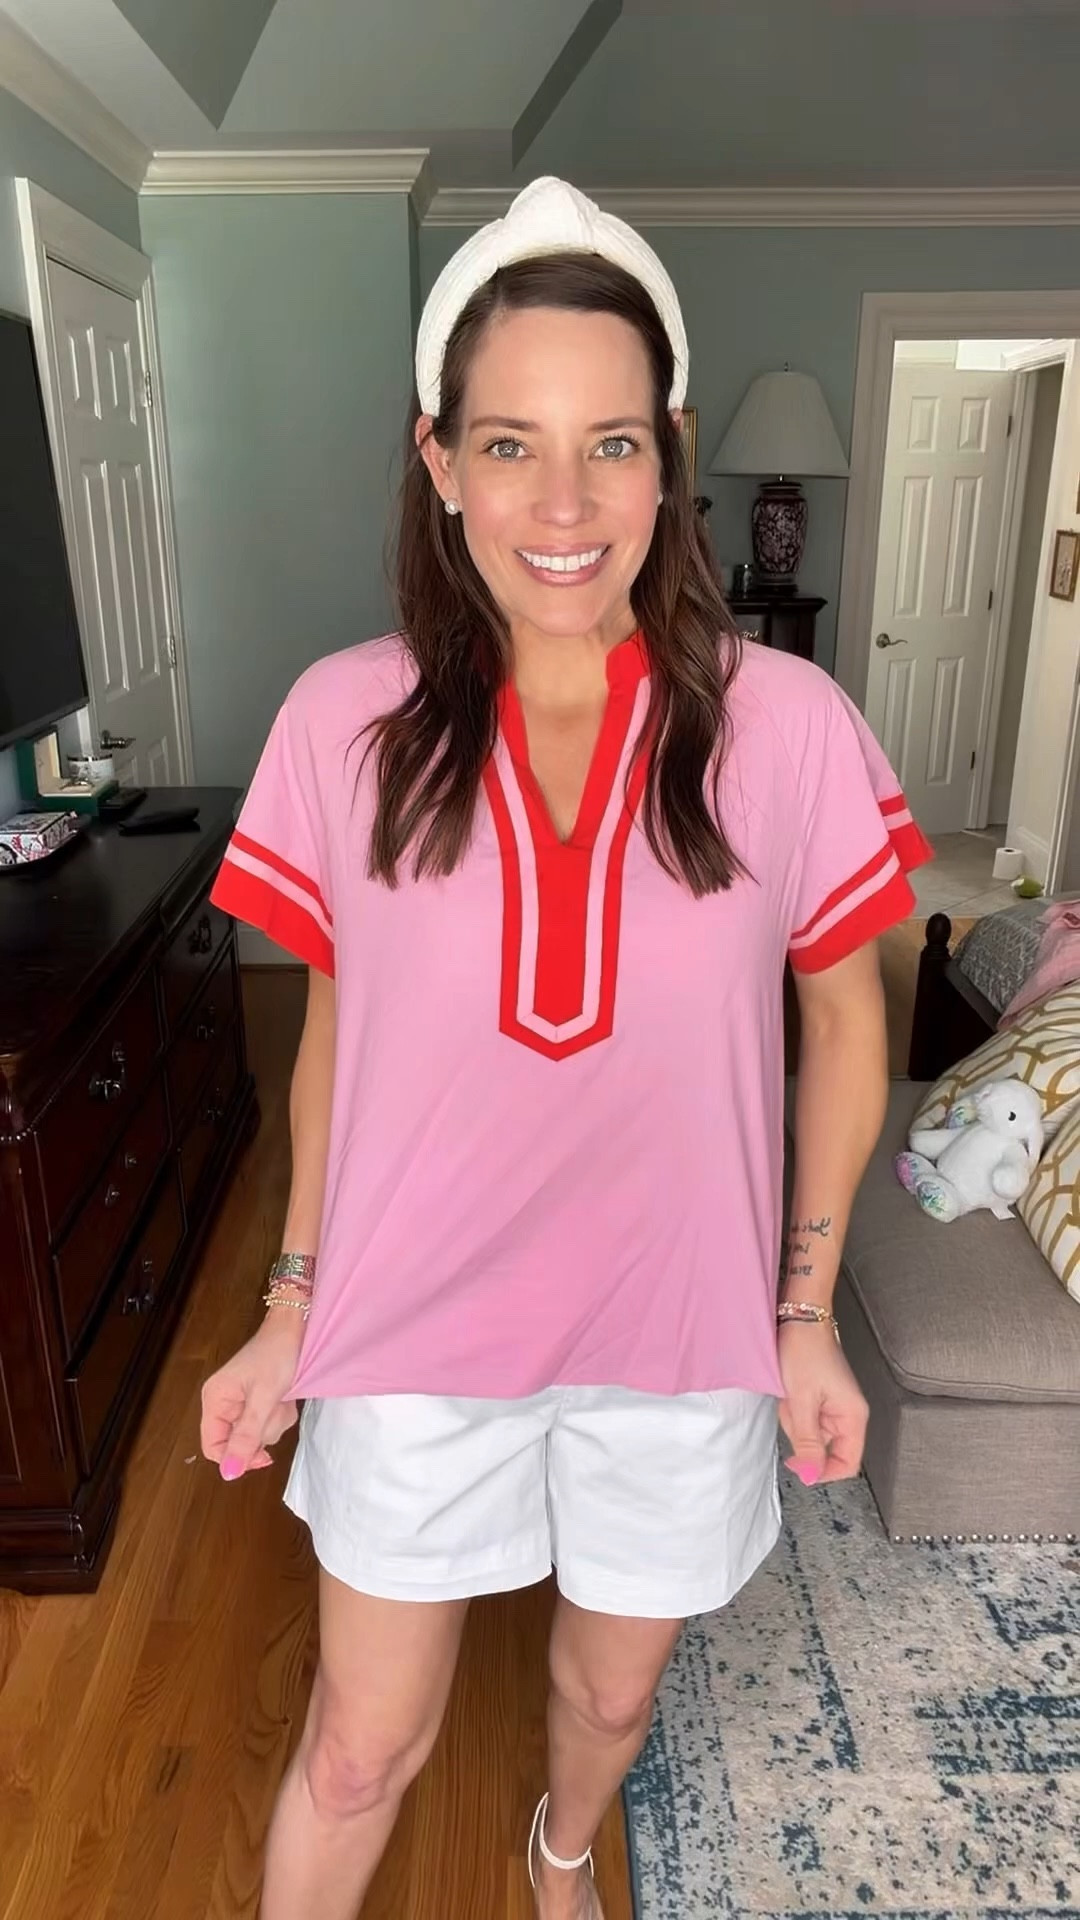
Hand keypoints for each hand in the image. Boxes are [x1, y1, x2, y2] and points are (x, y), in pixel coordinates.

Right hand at [200, 1310, 304, 1480]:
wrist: (296, 1326)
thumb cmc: (277, 1355)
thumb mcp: (264, 1398)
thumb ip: (247, 1436)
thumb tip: (228, 1474)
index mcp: (215, 1400)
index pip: (213, 1446)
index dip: (235, 1457)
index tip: (262, 1455)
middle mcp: (223, 1403)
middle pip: (238, 1442)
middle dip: (263, 1430)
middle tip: (275, 1408)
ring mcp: (241, 1402)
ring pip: (256, 1435)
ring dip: (275, 1421)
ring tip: (281, 1398)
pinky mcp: (257, 1401)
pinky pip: (267, 1423)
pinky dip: (279, 1414)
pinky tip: (285, 1396)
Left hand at [777, 1321, 868, 1485]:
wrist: (799, 1319)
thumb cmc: (804, 1351)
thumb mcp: (801, 1401)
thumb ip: (808, 1442)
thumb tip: (811, 1475)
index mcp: (853, 1416)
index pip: (848, 1463)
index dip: (823, 1470)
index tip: (799, 1463)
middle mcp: (848, 1414)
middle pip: (825, 1448)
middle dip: (802, 1434)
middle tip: (792, 1408)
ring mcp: (835, 1406)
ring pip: (811, 1434)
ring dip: (794, 1419)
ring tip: (791, 1394)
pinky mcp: (822, 1398)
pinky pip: (805, 1418)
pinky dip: (793, 1409)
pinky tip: (790, 1390)